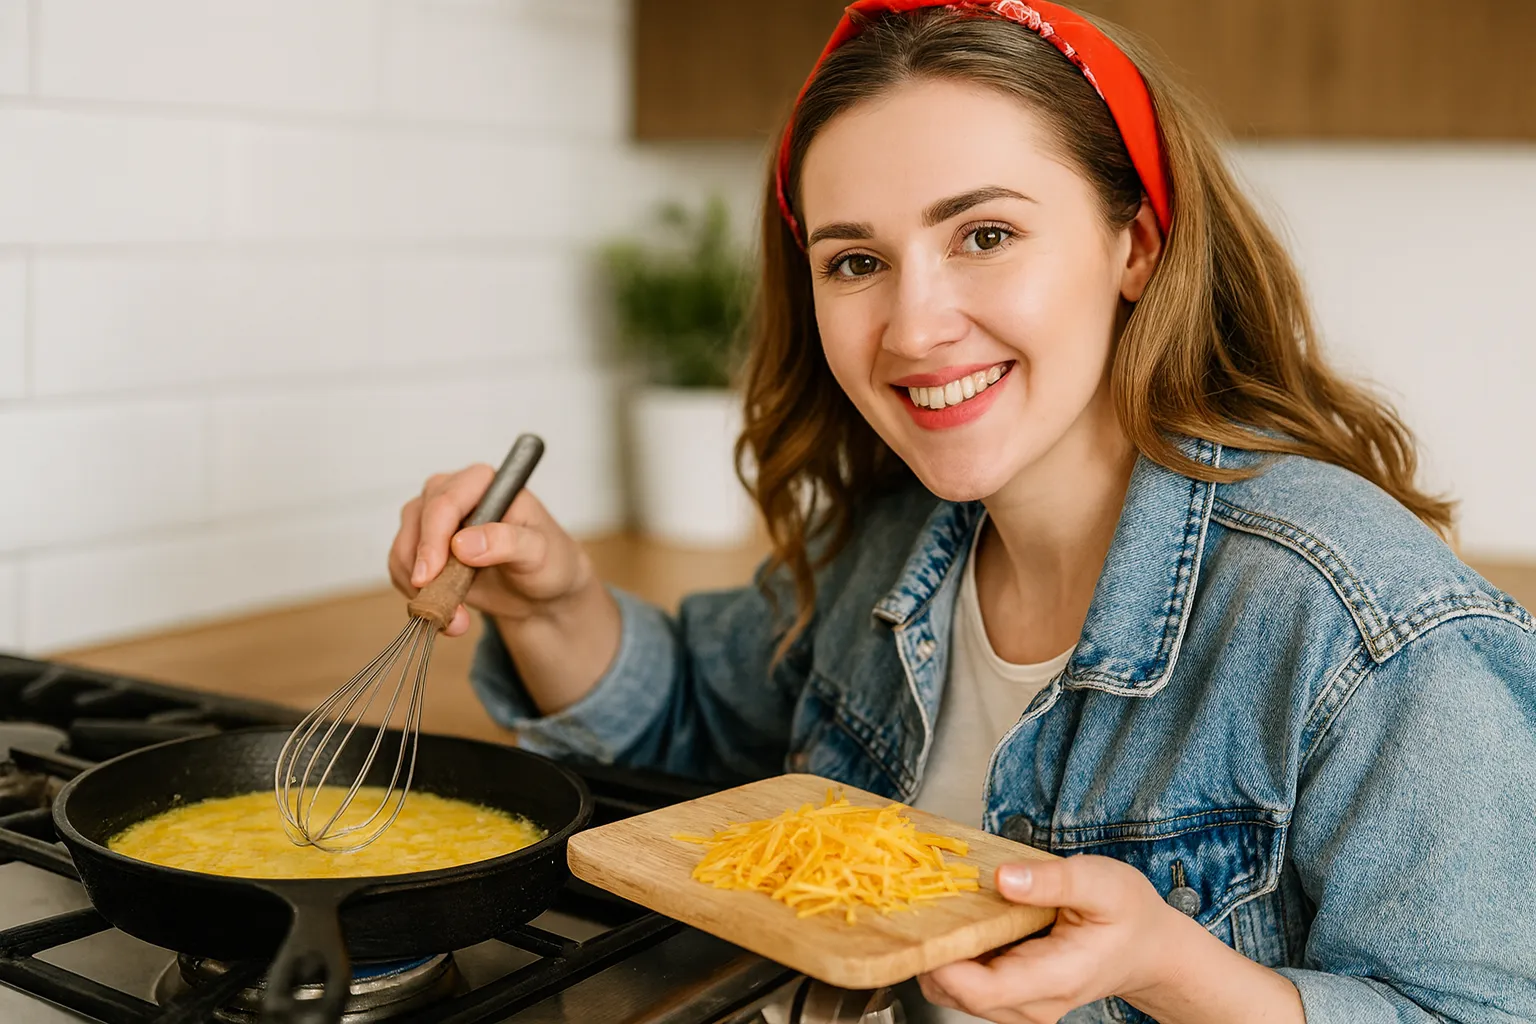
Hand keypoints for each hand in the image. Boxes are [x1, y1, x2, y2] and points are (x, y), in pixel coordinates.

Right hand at [389, 464, 595, 636]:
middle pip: (417, 519)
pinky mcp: (424, 547)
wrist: (540, 591)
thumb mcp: (539, 552)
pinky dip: (416, 595)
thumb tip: (462, 544)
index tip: (430, 575)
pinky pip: (402, 568)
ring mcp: (434, 519)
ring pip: (404, 546)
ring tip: (456, 619)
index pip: (445, 501)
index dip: (433, 538)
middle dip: (423, 567)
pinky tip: (447, 613)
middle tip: (442, 607)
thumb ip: (507, 542)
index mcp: (485, 481)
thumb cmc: (548, 561)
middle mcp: (454, 492)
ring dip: (419, 587)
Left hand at [918, 855, 1186, 1022]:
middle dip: (932, 952)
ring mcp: (1021, 1006)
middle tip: (920, 905)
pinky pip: (966, 985)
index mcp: (1056, 977)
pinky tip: (959, 922)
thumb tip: (1004, 878)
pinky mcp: (1012, 998)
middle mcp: (1033, 1003)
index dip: (944, 962)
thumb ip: (1053, 880)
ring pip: (955, 992)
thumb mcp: (1101, 881)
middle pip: (958, 994)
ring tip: (939, 909)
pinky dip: (953, 957)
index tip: (925, 926)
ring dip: (939, 954)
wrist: (1149, 949)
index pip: (982, 991)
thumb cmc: (1129, 915)